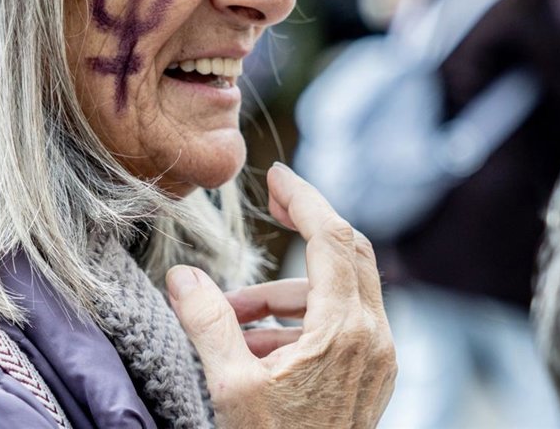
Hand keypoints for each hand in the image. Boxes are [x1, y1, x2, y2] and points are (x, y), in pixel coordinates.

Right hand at [167, 162, 395, 428]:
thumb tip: (181, 275)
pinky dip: (301, 317)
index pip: (331, 238)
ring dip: (287, 288)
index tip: (276, 173)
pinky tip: (254, 343)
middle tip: (270, 206)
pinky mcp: (372, 375)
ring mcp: (378, 358)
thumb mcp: (232, 387)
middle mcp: (374, 338)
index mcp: (345, 332)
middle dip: (308, 224)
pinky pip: (341, 321)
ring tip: (231, 315)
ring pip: (341, 288)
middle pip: (350, 251)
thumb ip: (208, 322)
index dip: (304, 198)